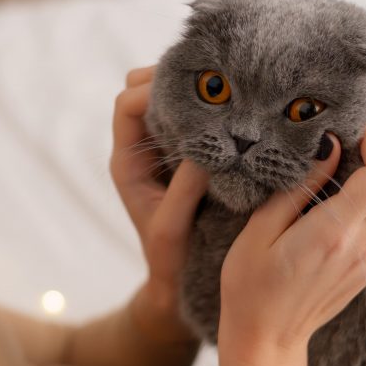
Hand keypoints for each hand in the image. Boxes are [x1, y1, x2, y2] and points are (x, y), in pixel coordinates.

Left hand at [110, 65, 210, 343]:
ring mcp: (165, 152)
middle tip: (215, 80)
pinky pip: (194, 122)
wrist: (175, 285)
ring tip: (229, 91)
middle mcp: (142, 151)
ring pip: (172, 102)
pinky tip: (237, 111)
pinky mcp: (188, 159)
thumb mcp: (172, 228)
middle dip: (174, 80)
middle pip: (146, 92)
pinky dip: (211, 112)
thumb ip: (184, 190)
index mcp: (127, 163)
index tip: (190, 91)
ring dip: (195, 94)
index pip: (128, 105)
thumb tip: (204, 149)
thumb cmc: (168, 261)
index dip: (152, 89)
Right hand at [218, 123, 365, 365]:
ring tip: (356, 155)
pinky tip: (354, 185)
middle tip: (361, 134)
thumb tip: (330, 145)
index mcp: (334, 233)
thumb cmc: (250, 285)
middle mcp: (364, 245)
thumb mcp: (259, 231)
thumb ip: (300, 187)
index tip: (352, 129)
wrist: (267, 338)